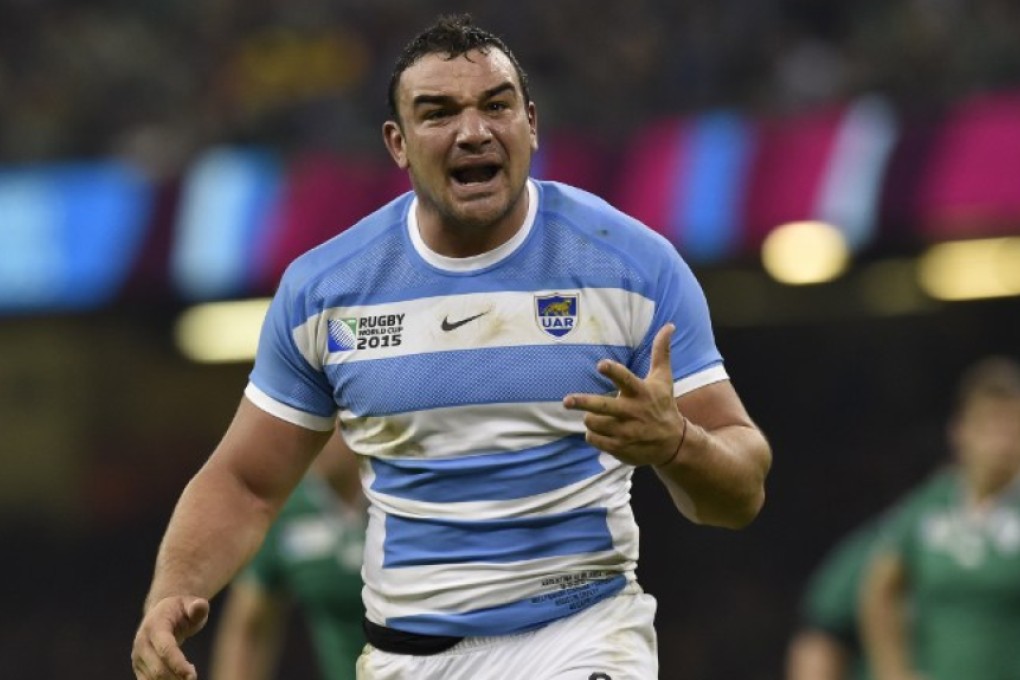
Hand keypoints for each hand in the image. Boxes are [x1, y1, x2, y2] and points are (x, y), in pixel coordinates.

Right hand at [131, 596, 208, 679]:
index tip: (192, 676)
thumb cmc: (182, 610)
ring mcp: (138, 657)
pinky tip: (181, 677)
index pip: (165, 649)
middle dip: (176, 678)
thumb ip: (197, 607)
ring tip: (189, 675)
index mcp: (155, 626)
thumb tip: (200, 606)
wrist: (162, 613)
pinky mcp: (138, 667)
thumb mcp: (191, 604)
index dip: (178, 664)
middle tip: (193, 679)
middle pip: (157, 669)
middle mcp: (142, 643)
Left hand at [563, 324, 684, 465]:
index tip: (601, 364)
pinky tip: (600, 431)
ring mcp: (626, 432)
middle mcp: (633, 412)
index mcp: (642, 392)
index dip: (613, 372)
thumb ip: (661, 352)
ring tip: (593, 415)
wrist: (674, 443)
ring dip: (589, 418)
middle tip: (566, 401)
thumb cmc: (663, 404)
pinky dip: (592, 434)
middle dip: (583, 403)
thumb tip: (669, 325)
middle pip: (603, 407)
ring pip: (594, 423)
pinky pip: (594, 439)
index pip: (626, 380)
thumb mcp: (663, 379)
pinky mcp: (620, 448)